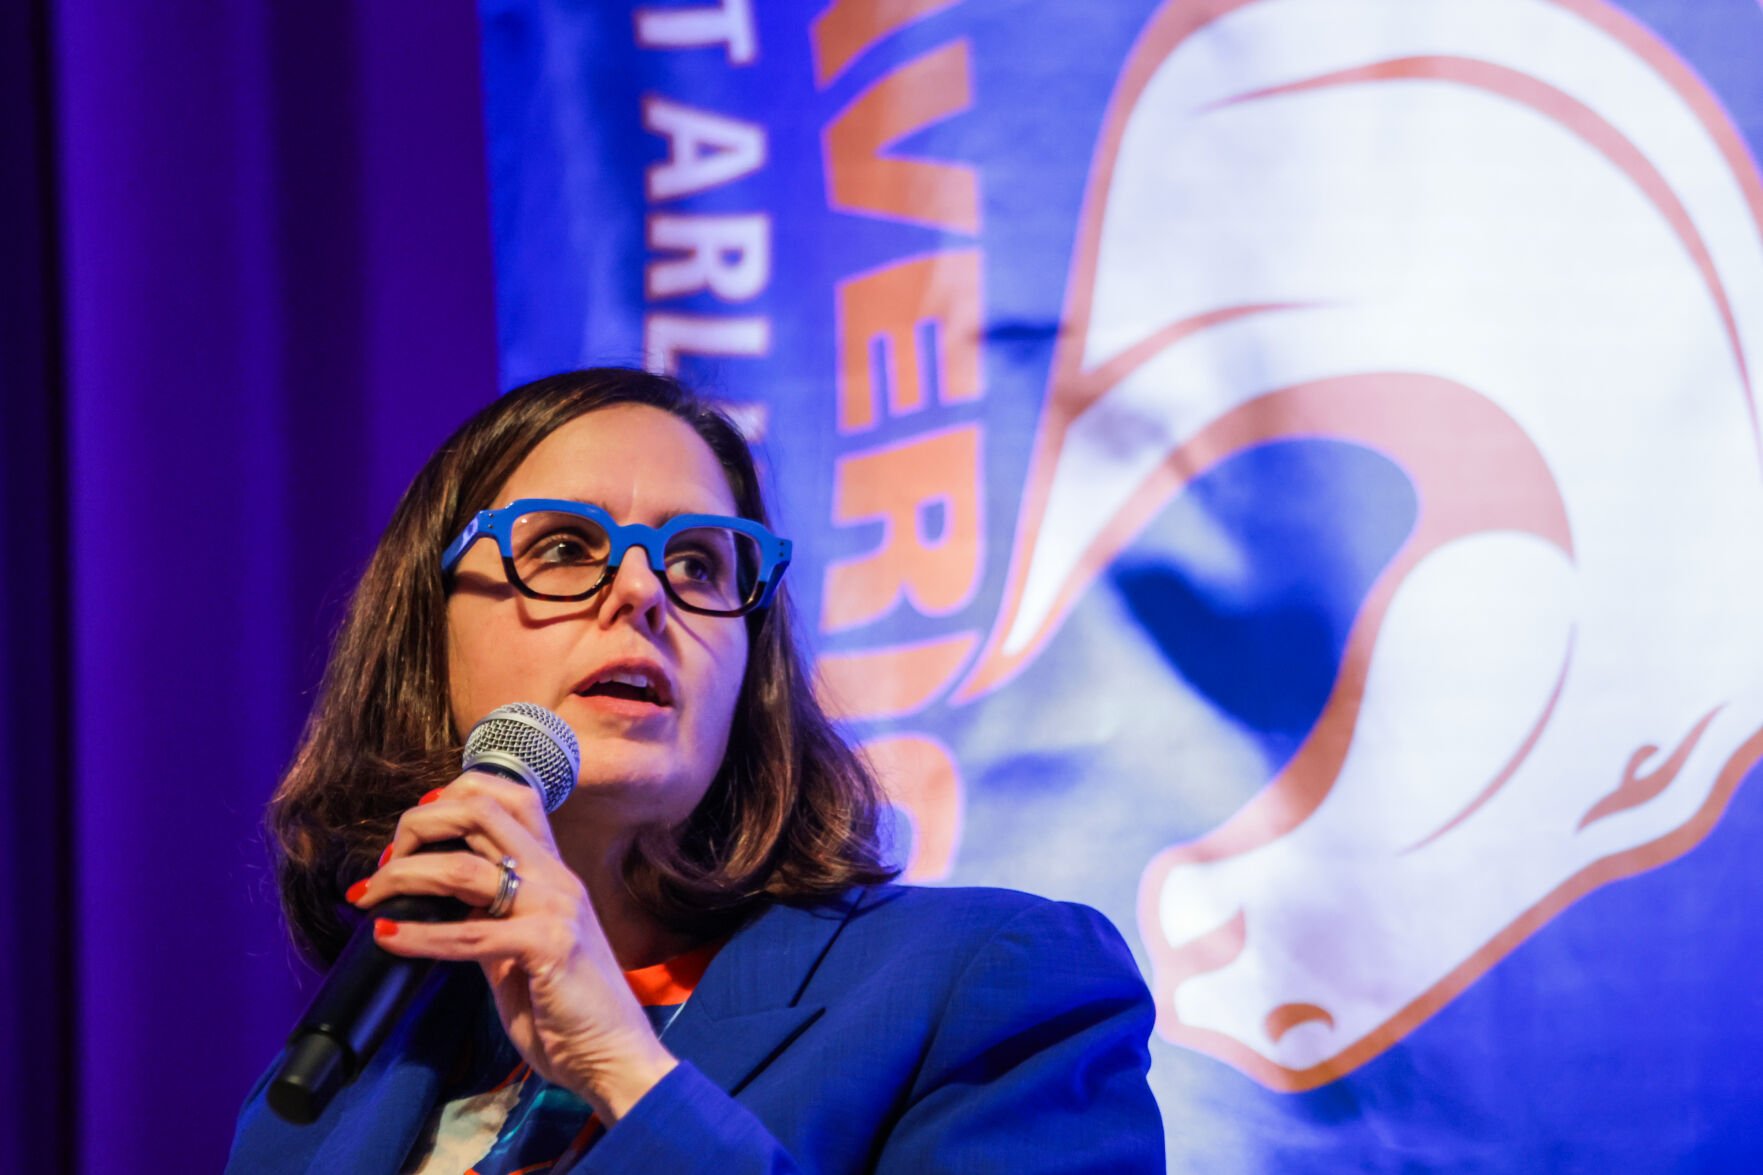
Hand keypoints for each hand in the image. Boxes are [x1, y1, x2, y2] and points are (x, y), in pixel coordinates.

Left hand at [347, 772, 677, 1121]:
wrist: (611, 1054)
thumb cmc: (566, 1007)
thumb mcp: (521, 948)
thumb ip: (487, 918)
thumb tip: (436, 902)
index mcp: (551, 871)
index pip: (508, 797)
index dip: (452, 798)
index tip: (412, 832)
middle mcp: (555, 877)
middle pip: (481, 810)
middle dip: (419, 824)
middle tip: (385, 860)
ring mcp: (555, 908)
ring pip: (464, 868)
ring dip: (403, 877)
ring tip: (370, 897)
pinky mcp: (548, 947)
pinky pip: (468, 934)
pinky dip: (418, 935)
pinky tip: (388, 938)